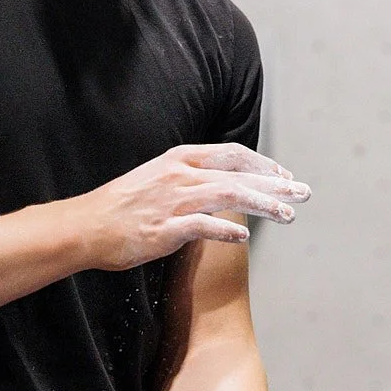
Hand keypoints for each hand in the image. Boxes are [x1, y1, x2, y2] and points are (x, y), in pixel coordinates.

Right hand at [80, 142, 310, 270]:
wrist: (86, 225)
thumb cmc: (122, 206)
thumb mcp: (158, 178)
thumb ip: (190, 178)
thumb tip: (223, 186)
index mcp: (180, 159)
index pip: (232, 154)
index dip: (263, 165)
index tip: (285, 176)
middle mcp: (181, 174)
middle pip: (239, 173)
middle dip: (276, 183)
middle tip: (304, 193)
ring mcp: (173, 200)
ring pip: (230, 195)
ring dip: (263, 204)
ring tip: (288, 215)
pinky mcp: (166, 227)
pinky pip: (204, 226)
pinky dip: (227, 229)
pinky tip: (245, 236)